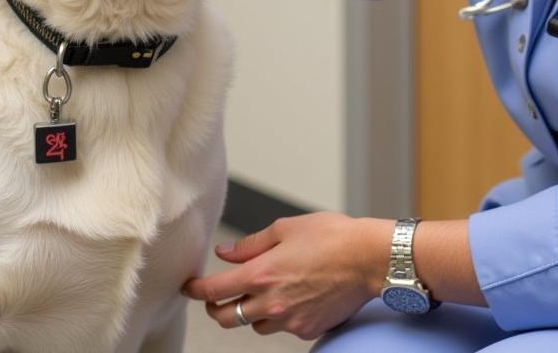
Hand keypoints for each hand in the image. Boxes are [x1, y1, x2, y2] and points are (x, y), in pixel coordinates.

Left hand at [182, 212, 392, 339]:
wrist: (368, 259)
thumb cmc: (331, 236)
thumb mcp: (286, 228)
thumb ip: (251, 245)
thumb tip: (225, 253)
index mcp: (261, 274)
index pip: (214, 291)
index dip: (196, 290)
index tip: (189, 286)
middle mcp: (270, 303)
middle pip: (226, 317)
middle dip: (216, 307)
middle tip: (217, 296)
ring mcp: (288, 320)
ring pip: (254, 324)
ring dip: (250, 311)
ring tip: (265, 290)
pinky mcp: (306, 330)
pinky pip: (282, 327)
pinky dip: (280, 315)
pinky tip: (294, 296)